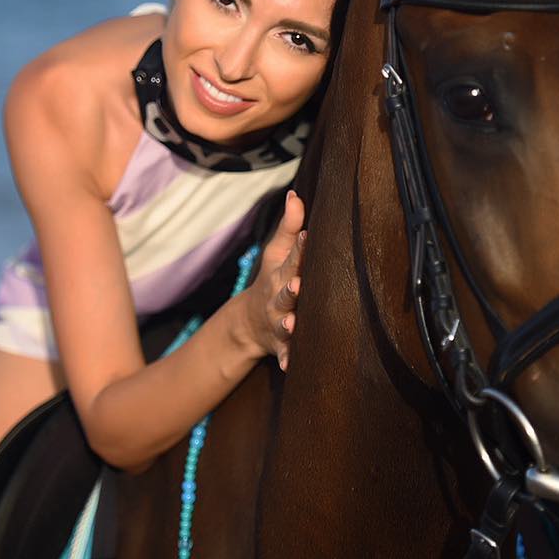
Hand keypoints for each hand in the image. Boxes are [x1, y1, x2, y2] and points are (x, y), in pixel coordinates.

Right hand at [247, 189, 306, 370]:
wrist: (249, 324)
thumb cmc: (273, 280)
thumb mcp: (277, 254)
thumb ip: (290, 226)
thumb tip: (296, 193)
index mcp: (280, 275)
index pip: (292, 259)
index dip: (300, 249)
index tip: (310, 237)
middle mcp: (279, 299)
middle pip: (285, 294)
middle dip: (291, 290)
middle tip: (299, 285)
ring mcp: (279, 323)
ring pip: (284, 324)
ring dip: (288, 324)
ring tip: (292, 324)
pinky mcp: (281, 345)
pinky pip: (285, 355)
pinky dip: (287, 360)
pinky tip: (291, 366)